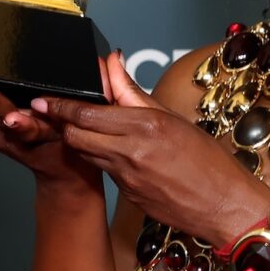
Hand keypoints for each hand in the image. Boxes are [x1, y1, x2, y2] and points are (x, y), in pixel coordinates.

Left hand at [33, 52, 269, 247]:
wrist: (225, 206)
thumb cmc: (209, 160)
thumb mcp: (173, 118)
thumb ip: (133, 92)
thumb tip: (109, 64)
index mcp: (145, 125)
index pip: (86, 112)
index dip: (61, 106)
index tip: (45, 100)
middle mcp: (131, 151)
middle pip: (75, 136)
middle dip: (63, 124)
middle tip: (55, 113)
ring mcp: (126, 178)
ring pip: (85, 154)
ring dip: (81, 141)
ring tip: (85, 129)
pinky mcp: (127, 196)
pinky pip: (104, 172)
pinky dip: (102, 159)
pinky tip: (115, 153)